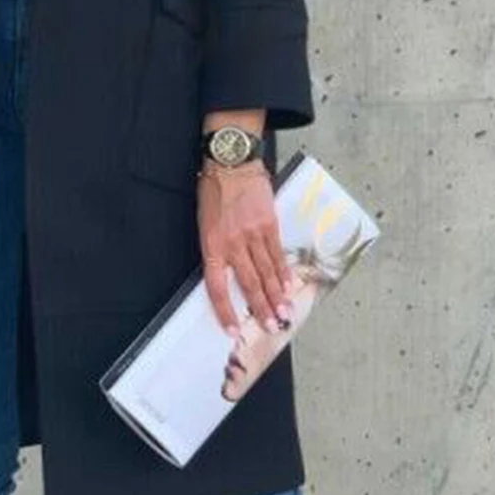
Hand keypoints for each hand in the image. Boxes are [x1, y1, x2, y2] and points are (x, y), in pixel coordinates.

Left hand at [196, 163, 295, 338]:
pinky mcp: (269, 224)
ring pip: (267, 272)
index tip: (232, 330)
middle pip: (249, 283)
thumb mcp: (205, 225)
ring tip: (285, 314)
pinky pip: (277, 253)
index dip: (225, 311)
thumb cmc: (213, 193)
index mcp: (211, 245)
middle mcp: (233, 244)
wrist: (231, 164)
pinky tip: (289, 286)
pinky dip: (283, 272)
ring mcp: (253, 234)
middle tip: (273, 328)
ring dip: (277, 296)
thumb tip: (228, 276)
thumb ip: (217, 250)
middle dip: (261, 309)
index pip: (217, 287)